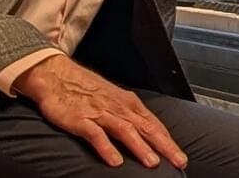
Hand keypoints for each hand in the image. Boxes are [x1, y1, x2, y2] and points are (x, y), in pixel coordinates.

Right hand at [11, 54, 185, 168]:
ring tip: (152, 163)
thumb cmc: (86, 90)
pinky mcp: (81, 119)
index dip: (169, 142)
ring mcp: (100, 113)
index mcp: (129, 103)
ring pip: (125, 131)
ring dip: (140, 147)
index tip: (181, 157)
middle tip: (179, 162)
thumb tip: (146, 135)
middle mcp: (119, 108)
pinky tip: (115, 162)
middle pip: (146, 128)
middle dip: (165, 147)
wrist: (57, 75)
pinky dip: (107, 148)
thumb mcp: (113, 100)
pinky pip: (96, 135)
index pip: (154, 124)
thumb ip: (128, 117)